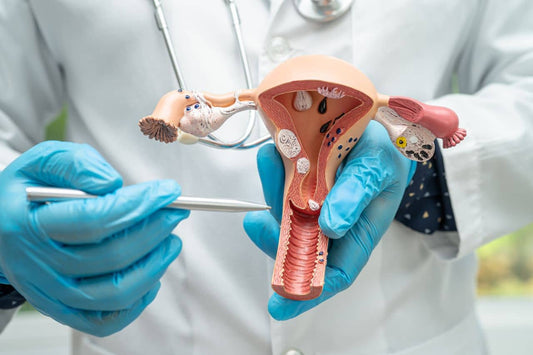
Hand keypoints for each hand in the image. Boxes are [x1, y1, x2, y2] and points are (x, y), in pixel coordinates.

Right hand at [0, 141, 188, 335]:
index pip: (95, 219)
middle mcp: (37, 266)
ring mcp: (50, 294)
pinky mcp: (62, 310)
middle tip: (175, 212)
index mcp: (28, 226)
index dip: (140, 205)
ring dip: (153, 266)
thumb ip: (76, 164)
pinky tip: (151, 275)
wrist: (1, 228)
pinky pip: (105, 320)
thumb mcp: (42, 162)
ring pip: (114, 293)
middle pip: (111, 256)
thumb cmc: (29, 193)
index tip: (169, 191)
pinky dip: (136, 301)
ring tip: (171, 241)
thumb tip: (112, 184)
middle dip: (154, 231)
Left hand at [244, 121, 415, 319]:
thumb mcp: (376, 169)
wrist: (375, 122)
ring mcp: (312, 202)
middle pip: (297, 244)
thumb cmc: (386, 152)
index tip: (280, 302)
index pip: (333, 272)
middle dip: (275, 235)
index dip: (308, 291)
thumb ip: (355, 196)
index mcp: (358, 232)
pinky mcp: (297, 180)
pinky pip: (279, 181)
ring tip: (271, 162)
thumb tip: (331, 227)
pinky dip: (273, 169)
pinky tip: (273, 153)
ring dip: (272, 191)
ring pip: (283, 211)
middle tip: (256, 223)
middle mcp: (331, 222)